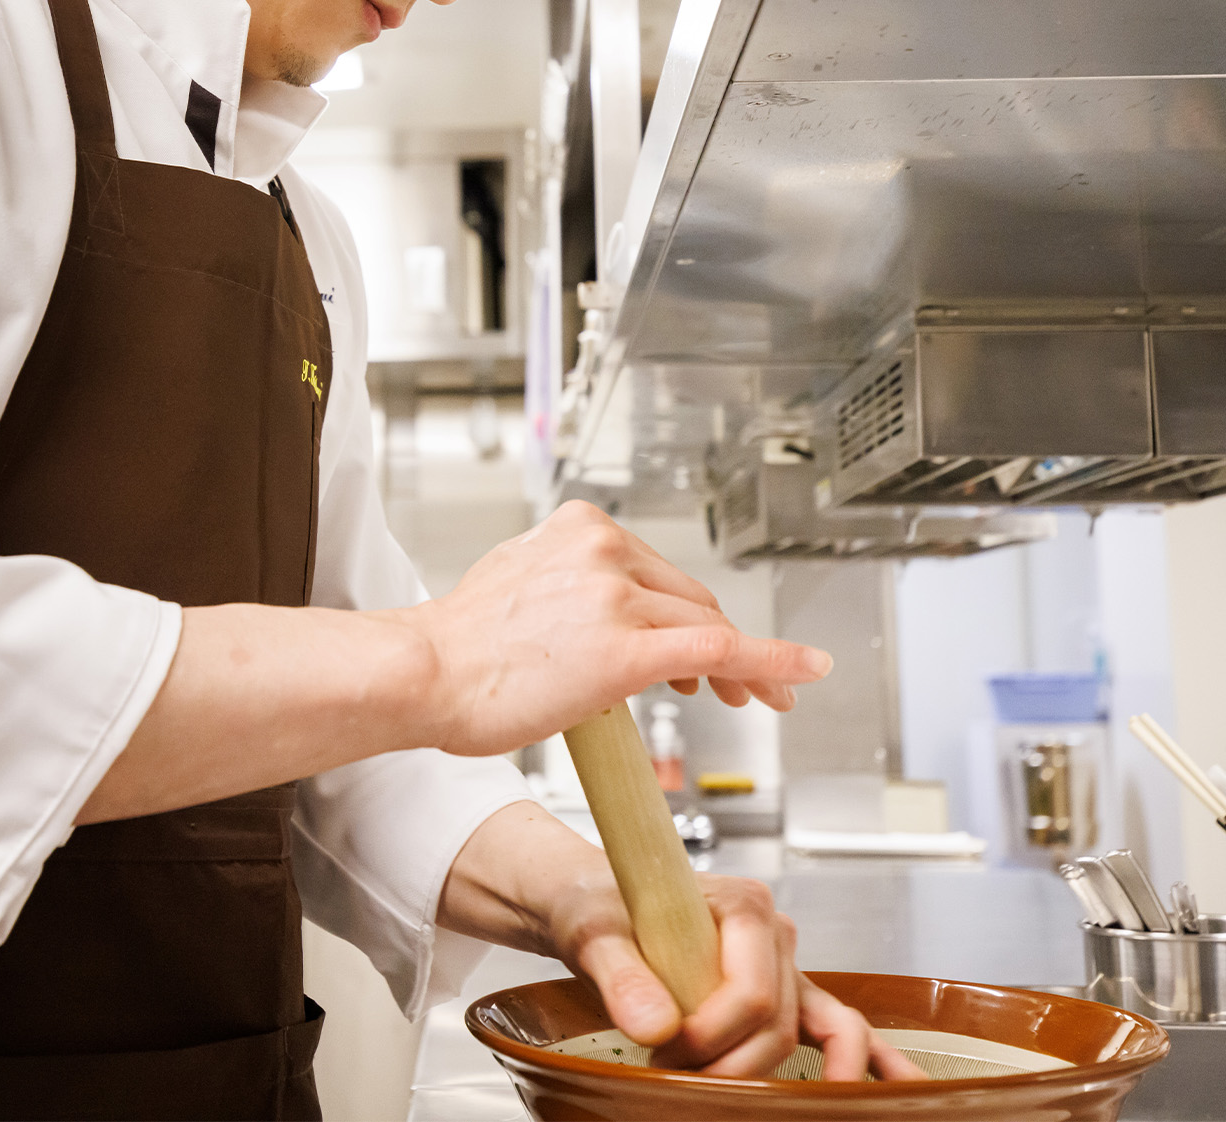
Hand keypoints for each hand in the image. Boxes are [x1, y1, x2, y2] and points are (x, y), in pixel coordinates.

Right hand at [401, 501, 830, 757]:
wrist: (425, 673)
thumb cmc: (459, 645)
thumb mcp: (517, 579)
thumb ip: (568, 584)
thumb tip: (599, 614)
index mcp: (579, 526)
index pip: (657, 570)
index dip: (688, 611)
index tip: (706, 645)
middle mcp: (603, 549)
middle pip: (689, 596)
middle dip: (716, 642)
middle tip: (729, 687)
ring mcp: (617, 595)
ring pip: (706, 625)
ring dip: (737, 664)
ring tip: (751, 699)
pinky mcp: (628, 647)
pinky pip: (720, 650)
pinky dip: (770, 663)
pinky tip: (800, 677)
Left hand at [440, 805, 926, 1081]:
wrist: (592, 905)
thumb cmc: (597, 906)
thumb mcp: (593, 933)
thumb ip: (621, 975)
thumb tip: (655, 1027)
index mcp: (743, 906)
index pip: (752, 994)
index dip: (712, 1035)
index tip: (663, 1052)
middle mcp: (775, 937)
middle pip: (778, 1025)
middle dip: (732, 1066)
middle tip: (675, 1077)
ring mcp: (784, 968)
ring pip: (816, 1034)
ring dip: (787, 1077)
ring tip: (769, 1108)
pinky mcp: (781, 997)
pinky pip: (836, 1028)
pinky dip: (869, 1059)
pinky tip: (897, 1088)